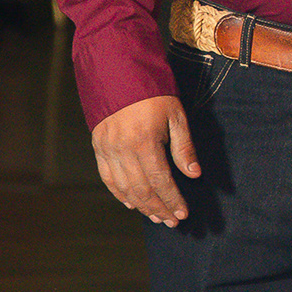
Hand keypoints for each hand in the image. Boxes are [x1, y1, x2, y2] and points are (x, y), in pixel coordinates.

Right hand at [92, 94, 199, 224]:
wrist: (118, 71)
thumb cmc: (153, 92)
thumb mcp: (176, 115)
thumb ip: (184, 147)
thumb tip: (193, 174)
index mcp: (144, 141)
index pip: (160, 181)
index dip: (172, 200)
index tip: (182, 213)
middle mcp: (122, 149)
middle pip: (142, 189)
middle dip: (159, 208)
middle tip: (171, 221)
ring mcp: (107, 149)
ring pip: (124, 188)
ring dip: (141, 206)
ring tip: (156, 216)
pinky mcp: (98, 146)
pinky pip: (107, 178)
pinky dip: (119, 194)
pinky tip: (132, 204)